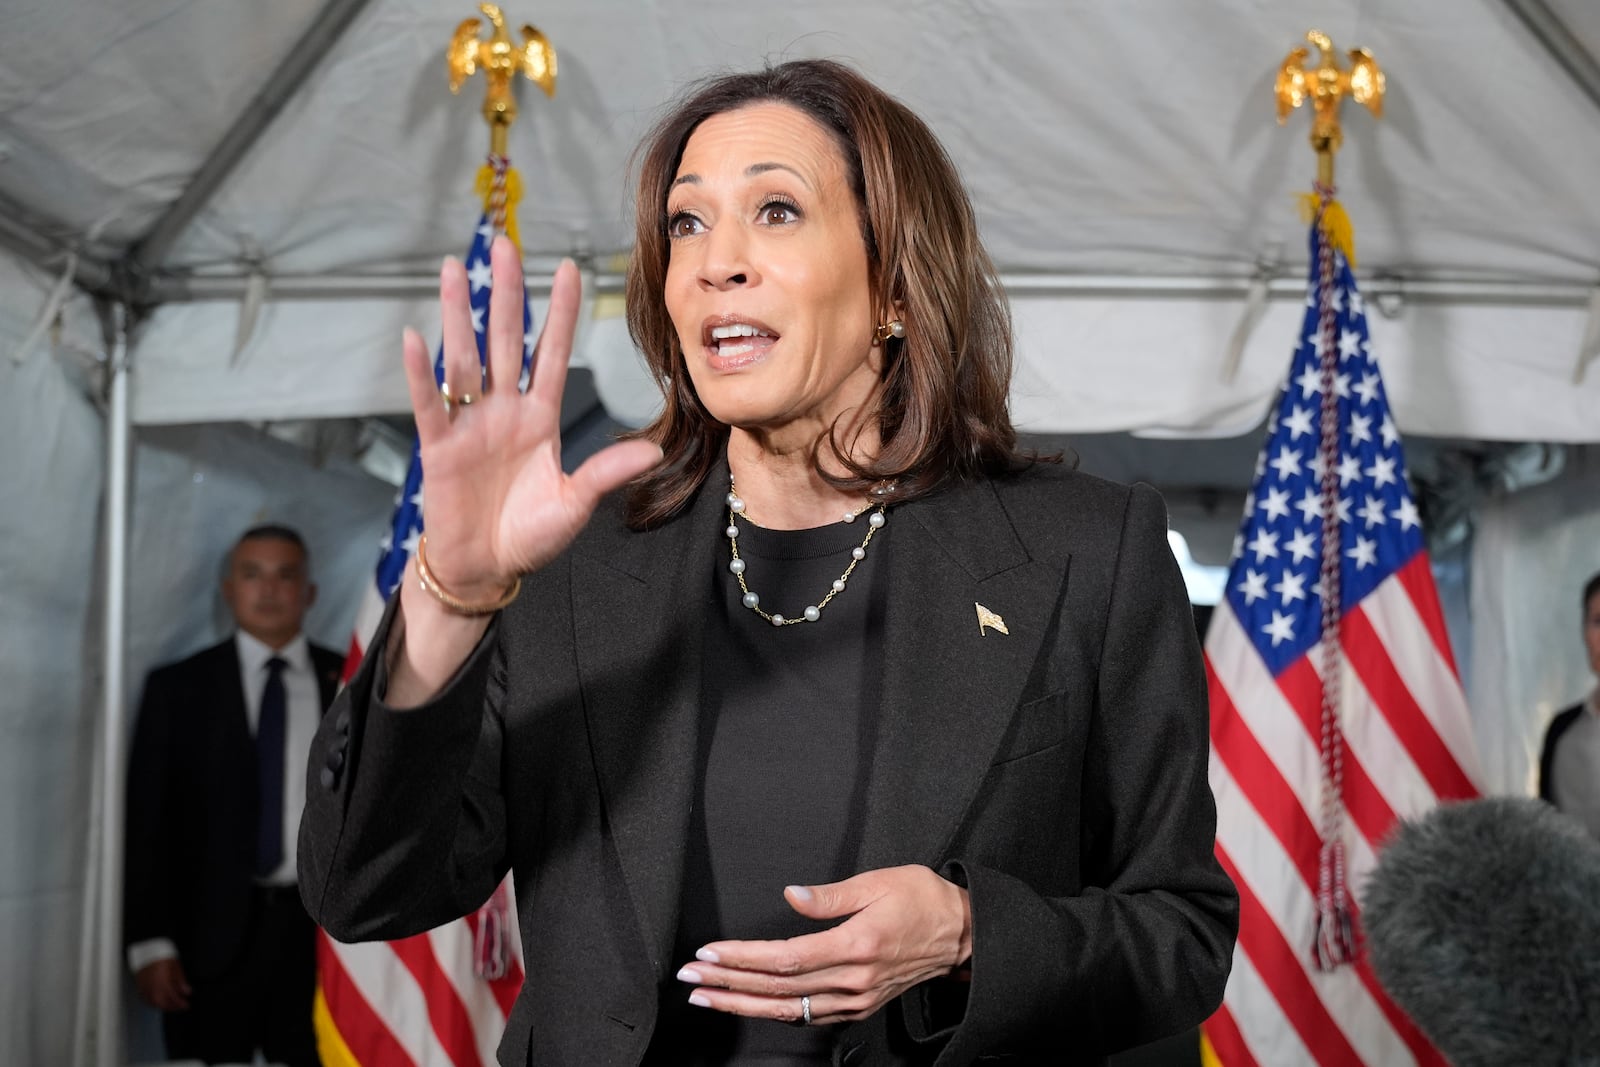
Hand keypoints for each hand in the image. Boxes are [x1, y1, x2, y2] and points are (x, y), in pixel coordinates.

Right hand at [134, 957, 190, 1012]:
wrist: (148, 950)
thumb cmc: (162, 956)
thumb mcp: (176, 967)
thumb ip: (181, 981)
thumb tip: (187, 992)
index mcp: (163, 982)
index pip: (173, 998)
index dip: (181, 1004)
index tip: (186, 1005)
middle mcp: (153, 987)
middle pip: (162, 1003)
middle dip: (172, 1007)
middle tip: (180, 1007)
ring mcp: (145, 988)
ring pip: (153, 1003)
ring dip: (163, 1006)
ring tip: (171, 1005)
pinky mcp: (140, 986)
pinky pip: (145, 999)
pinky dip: (153, 1003)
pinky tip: (158, 1002)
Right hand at [401, 236, 661, 600]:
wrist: (485, 569)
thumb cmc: (528, 537)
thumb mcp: (574, 503)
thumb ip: (605, 473)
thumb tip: (655, 451)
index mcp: (539, 419)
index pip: (551, 354)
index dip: (560, 313)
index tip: (570, 269)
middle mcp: (503, 411)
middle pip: (505, 340)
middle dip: (507, 293)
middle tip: (505, 244)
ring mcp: (469, 424)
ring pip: (464, 358)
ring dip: (460, 314)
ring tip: (456, 269)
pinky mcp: (439, 446)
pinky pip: (429, 403)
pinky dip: (420, 373)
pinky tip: (415, 338)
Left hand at [676, 865, 971, 1025]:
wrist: (962, 935)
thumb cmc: (923, 900)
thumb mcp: (880, 881)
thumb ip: (832, 894)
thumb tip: (792, 894)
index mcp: (857, 944)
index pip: (786, 958)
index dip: (743, 958)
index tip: (709, 954)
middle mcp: (854, 979)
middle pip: (779, 988)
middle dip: (729, 984)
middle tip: (690, 979)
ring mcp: (857, 998)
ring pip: (790, 1008)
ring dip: (743, 1005)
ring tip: (706, 998)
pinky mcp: (860, 1006)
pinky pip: (810, 1015)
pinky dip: (775, 1012)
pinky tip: (749, 1005)